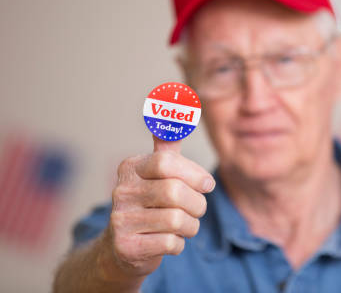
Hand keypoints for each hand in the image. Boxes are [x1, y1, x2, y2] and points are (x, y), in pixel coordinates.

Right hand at [106, 136, 214, 278]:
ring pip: (176, 220)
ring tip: (183, 226)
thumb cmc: (150, 203)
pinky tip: (169, 241)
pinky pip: (171, 243)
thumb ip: (169, 145)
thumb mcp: (158, 172)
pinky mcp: (126, 246)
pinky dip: (179, 244)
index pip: (167, 162)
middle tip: (197, 209)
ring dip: (190, 226)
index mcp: (131, 167)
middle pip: (175, 193)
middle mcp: (121, 190)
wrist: (121, 248)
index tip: (207, 184)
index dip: (194, 174)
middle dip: (197, 204)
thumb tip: (178, 104)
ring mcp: (120, 219)